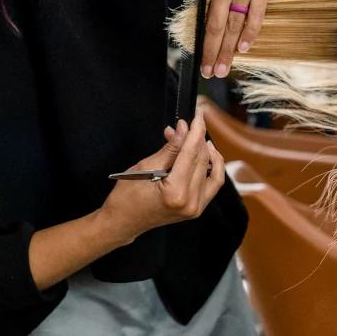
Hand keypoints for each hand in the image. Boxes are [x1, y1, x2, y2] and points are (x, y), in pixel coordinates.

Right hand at [98, 115, 225, 244]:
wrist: (123, 222)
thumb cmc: (127, 196)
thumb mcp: (145, 166)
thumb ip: (170, 148)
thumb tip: (184, 129)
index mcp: (176, 192)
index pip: (191, 153)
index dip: (196, 131)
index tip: (198, 115)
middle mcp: (190, 202)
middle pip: (202, 161)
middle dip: (196, 138)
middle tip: (186, 125)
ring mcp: (196, 208)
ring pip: (211, 171)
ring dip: (205, 151)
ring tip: (195, 138)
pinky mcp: (197, 209)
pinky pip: (213, 184)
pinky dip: (212, 167)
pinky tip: (206, 154)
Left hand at [189, 0, 288, 79]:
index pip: (200, 12)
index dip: (197, 36)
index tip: (194, 55)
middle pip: (217, 25)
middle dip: (212, 52)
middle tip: (209, 73)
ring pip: (237, 24)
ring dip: (230, 50)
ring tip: (225, 68)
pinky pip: (258, 13)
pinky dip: (251, 32)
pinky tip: (244, 47)